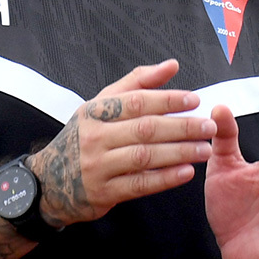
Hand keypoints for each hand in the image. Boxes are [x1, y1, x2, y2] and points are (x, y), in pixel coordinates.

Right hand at [28, 59, 216, 226]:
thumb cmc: (85, 137)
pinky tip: (187, 173)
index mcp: (95, 111)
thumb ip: (138, 82)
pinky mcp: (104, 192)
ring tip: (205, 149)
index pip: (136, 101)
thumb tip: (172, 65)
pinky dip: (165, 178)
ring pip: (145, 157)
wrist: (49, 181)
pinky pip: (140, 184)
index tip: (194, 100)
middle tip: (208, 126)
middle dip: (181, 127)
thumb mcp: (102, 104)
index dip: (167, 99)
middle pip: (145, 129)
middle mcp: (95, 137)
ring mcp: (98, 166)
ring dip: (179, 153)